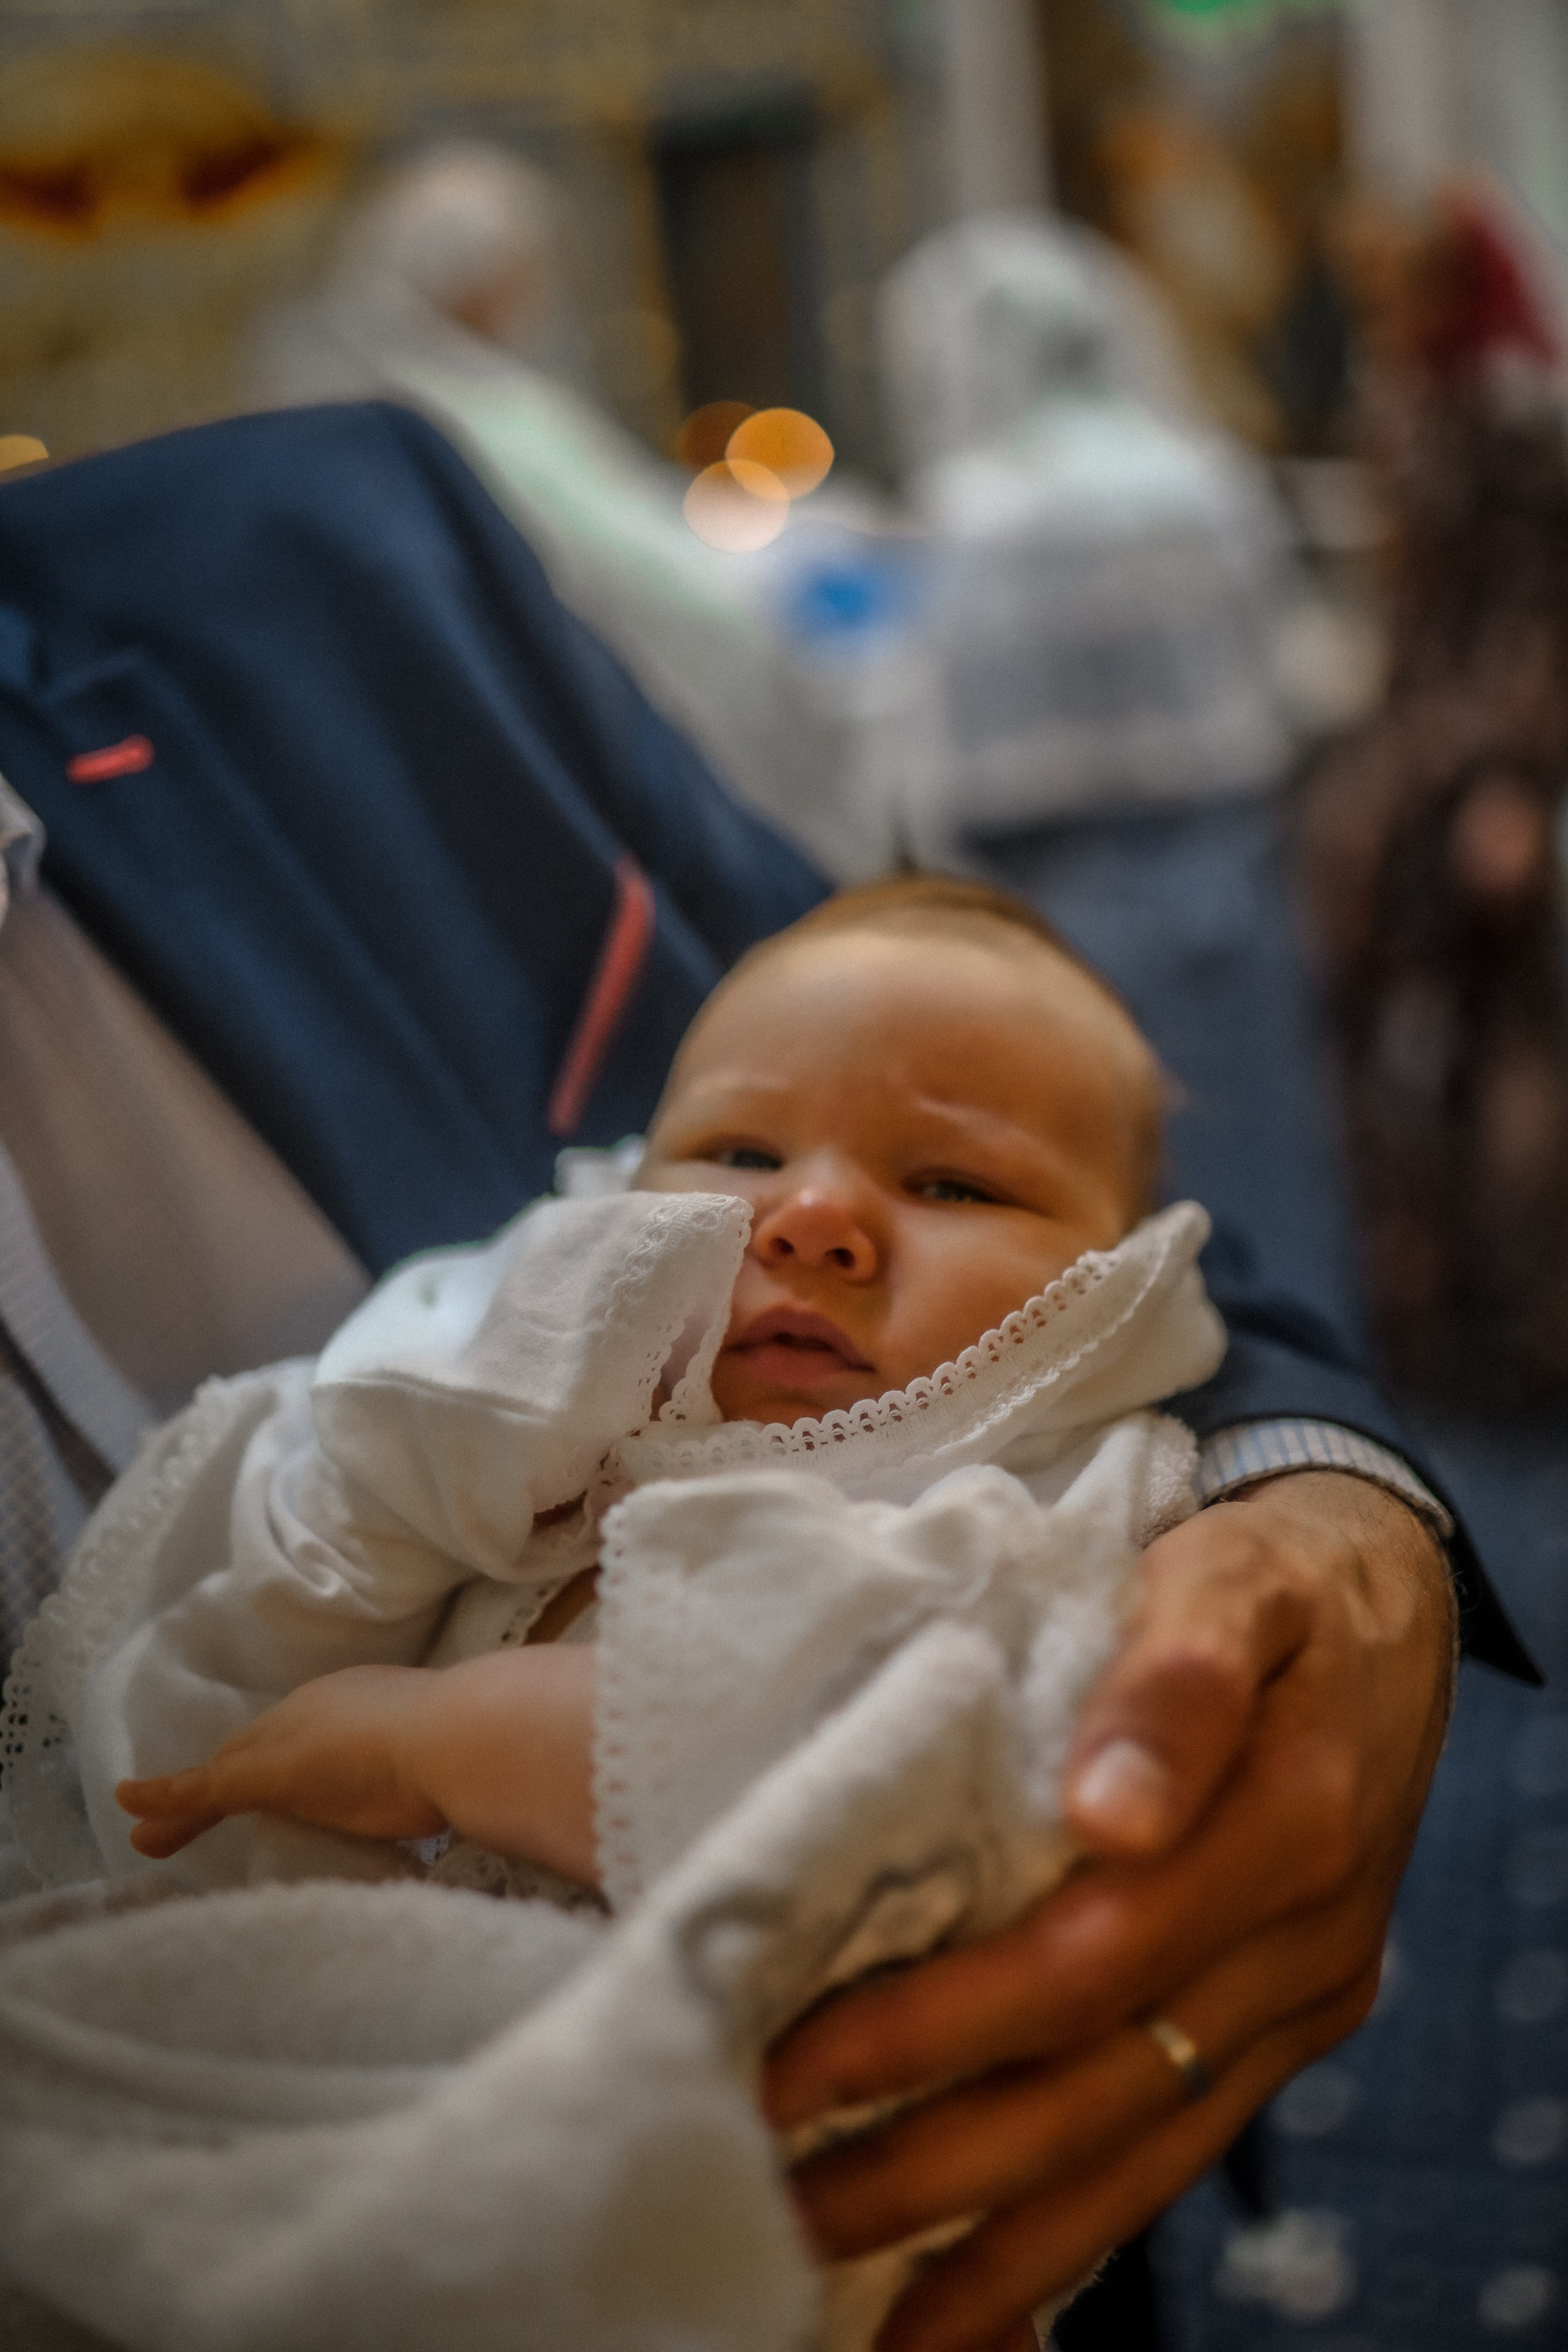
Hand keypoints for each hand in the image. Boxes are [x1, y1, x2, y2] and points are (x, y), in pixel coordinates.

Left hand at [117, 1646, 597, 1879]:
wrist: (469, 1734)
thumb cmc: (484, 1743)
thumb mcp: (465, 1755)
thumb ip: (465, 1764)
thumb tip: (494, 1778)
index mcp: (368, 1703)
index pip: (313, 1735)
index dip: (288, 1756)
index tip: (285, 1777)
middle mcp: (323, 1710)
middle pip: (260, 1748)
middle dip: (225, 1774)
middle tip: (195, 1799)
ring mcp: (294, 1742)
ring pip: (225, 1772)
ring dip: (186, 1798)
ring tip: (147, 1825)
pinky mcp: (270, 1775)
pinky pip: (203, 1793)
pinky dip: (167, 1801)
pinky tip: (135, 1818)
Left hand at [764, 1473, 1455, 2351]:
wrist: (1389, 1602)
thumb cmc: (1273, 1579)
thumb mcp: (1229, 1582)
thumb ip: (1176, 1683)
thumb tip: (1108, 1813)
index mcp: (1284, 1830)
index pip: (1085, 1965)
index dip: (937, 2029)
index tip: (793, 2069)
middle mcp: (1300, 1944)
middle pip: (1101, 2089)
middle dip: (936, 2171)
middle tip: (779, 2212)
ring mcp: (1299, 1999)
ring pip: (1143, 2153)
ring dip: (1002, 2247)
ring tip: (875, 2321)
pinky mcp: (1286, 2023)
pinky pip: (1180, 2144)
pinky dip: (1082, 2226)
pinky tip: (987, 2287)